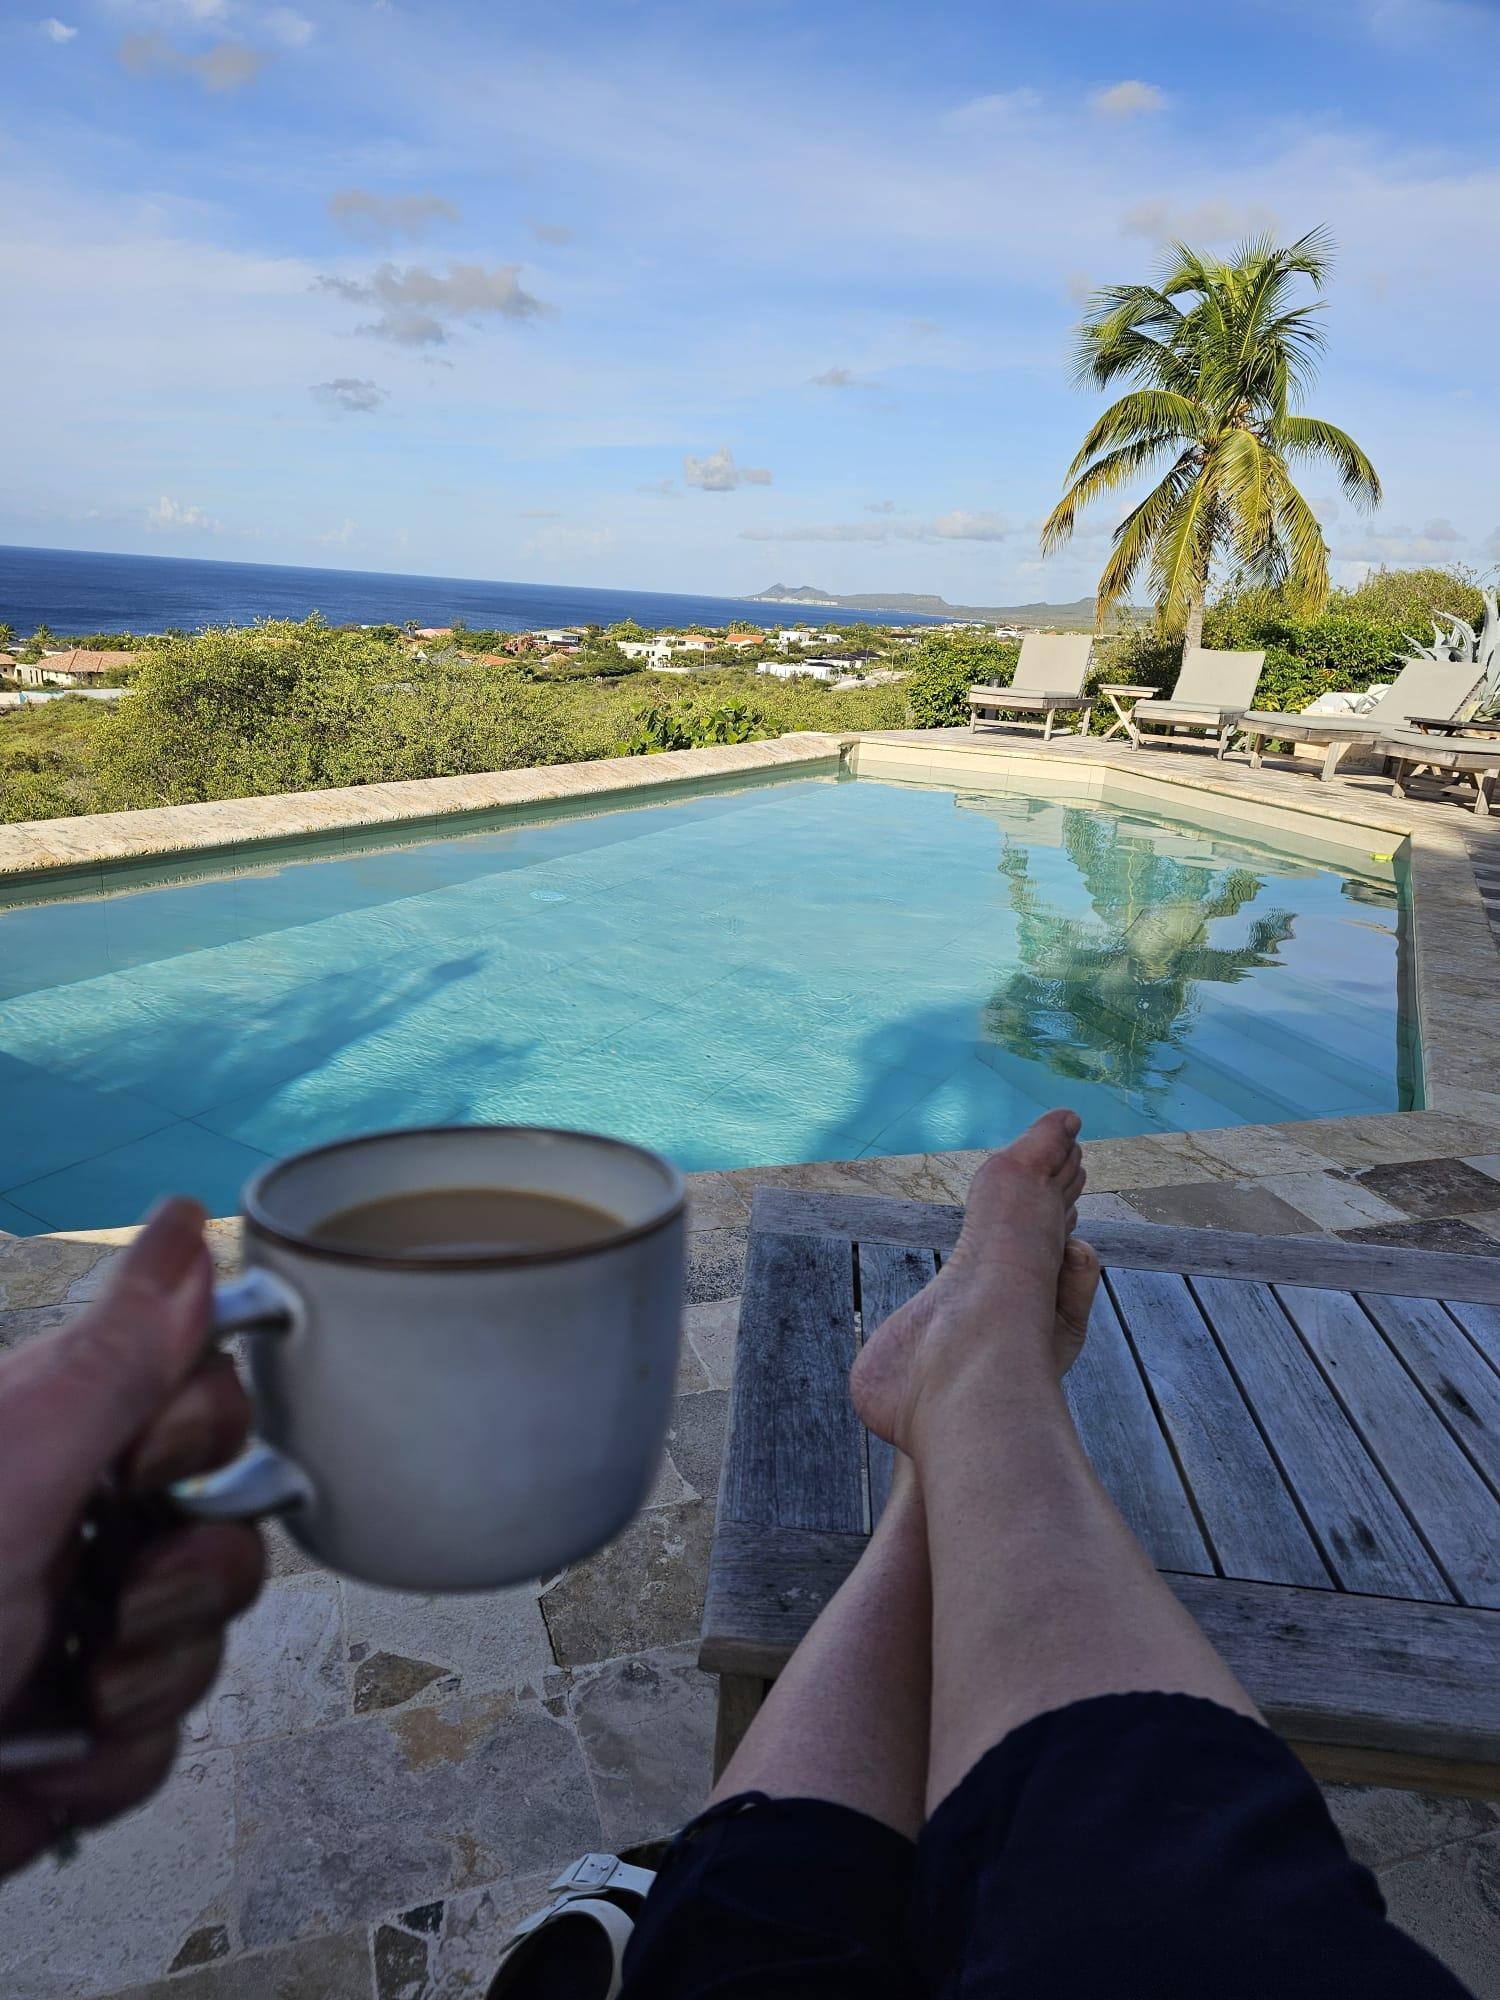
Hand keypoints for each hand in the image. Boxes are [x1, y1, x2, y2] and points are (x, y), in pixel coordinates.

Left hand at [0, 1199, 264, 1875]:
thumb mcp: (9, 1471)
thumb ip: (116, 1357)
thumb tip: (185, 1224)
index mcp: (46, 1440)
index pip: (199, 1398)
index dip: (199, 1438)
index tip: (143, 1468)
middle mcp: (63, 1527)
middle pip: (227, 1523)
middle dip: (188, 1582)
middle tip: (113, 1600)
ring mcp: (66, 1636)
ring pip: (205, 1638)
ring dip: (148, 1683)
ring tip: (65, 1696)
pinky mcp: (66, 1740)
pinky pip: (159, 1743)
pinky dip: (106, 1766)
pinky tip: (41, 1758)